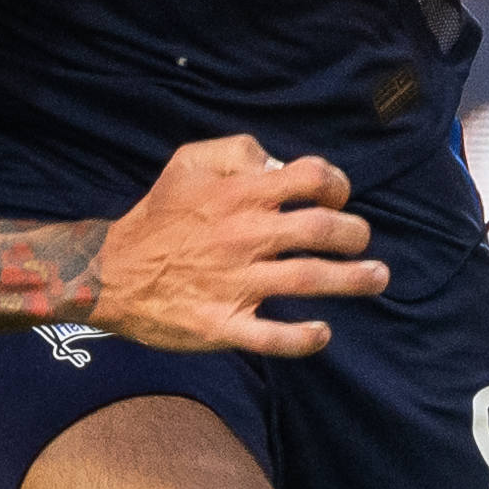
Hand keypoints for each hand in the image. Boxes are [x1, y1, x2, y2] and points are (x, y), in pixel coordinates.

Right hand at [95, 134, 386, 357]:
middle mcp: (244, 237)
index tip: (338, 198)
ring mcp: (235, 284)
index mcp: (239, 196)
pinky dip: (303, 338)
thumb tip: (279, 163)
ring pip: (309, 281)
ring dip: (352, 280)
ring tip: (377, 278)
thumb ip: (237, 151)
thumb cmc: (158, 217)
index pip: (309, 179)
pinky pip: (272, 337)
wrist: (111, 273)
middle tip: (361, 241)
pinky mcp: (222, 325)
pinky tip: (322, 332)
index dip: (336, 185)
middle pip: (320, 231)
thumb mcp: (188, 162)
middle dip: (354, 234)